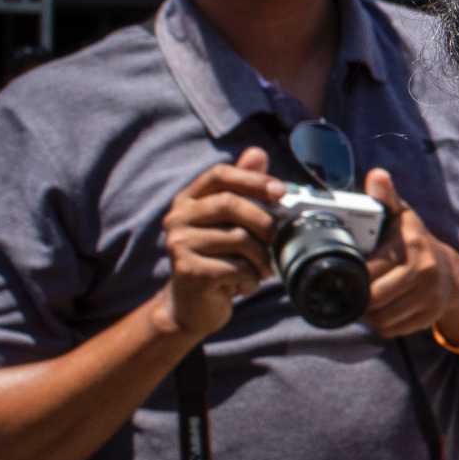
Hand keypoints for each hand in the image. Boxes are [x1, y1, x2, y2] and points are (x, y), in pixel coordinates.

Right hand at [157, 149, 282, 341]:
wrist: (191, 306)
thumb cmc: (216, 260)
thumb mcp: (229, 225)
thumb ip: (241, 189)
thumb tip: (257, 153)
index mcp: (188, 201)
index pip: (219, 175)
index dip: (253, 179)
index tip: (281, 192)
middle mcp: (177, 218)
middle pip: (229, 204)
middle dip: (263, 221)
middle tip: (277, 238)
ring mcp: (179, 244)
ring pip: (238, 239)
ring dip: (260, 258)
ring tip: (261, 268)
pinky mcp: (188, 271)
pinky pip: (235, 267)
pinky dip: (251, 278)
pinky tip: (244, 284)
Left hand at [359, 169, 458, 342]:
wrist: (450, 271)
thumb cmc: (413, 240)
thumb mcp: (400, 215)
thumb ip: (385, 197)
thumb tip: (376, 175)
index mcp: (413, 246)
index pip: (368, 271)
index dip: (351, 274)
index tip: (344, 270)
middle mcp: (425, 273)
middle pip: (374, 299)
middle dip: (356, 296)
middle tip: (348, 288)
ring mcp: (429, 298)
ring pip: (381, 318)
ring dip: (366, 313)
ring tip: (362, 299)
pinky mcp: (428, 318)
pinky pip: (391, 329)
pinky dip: (380, 323)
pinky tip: (379, 309)